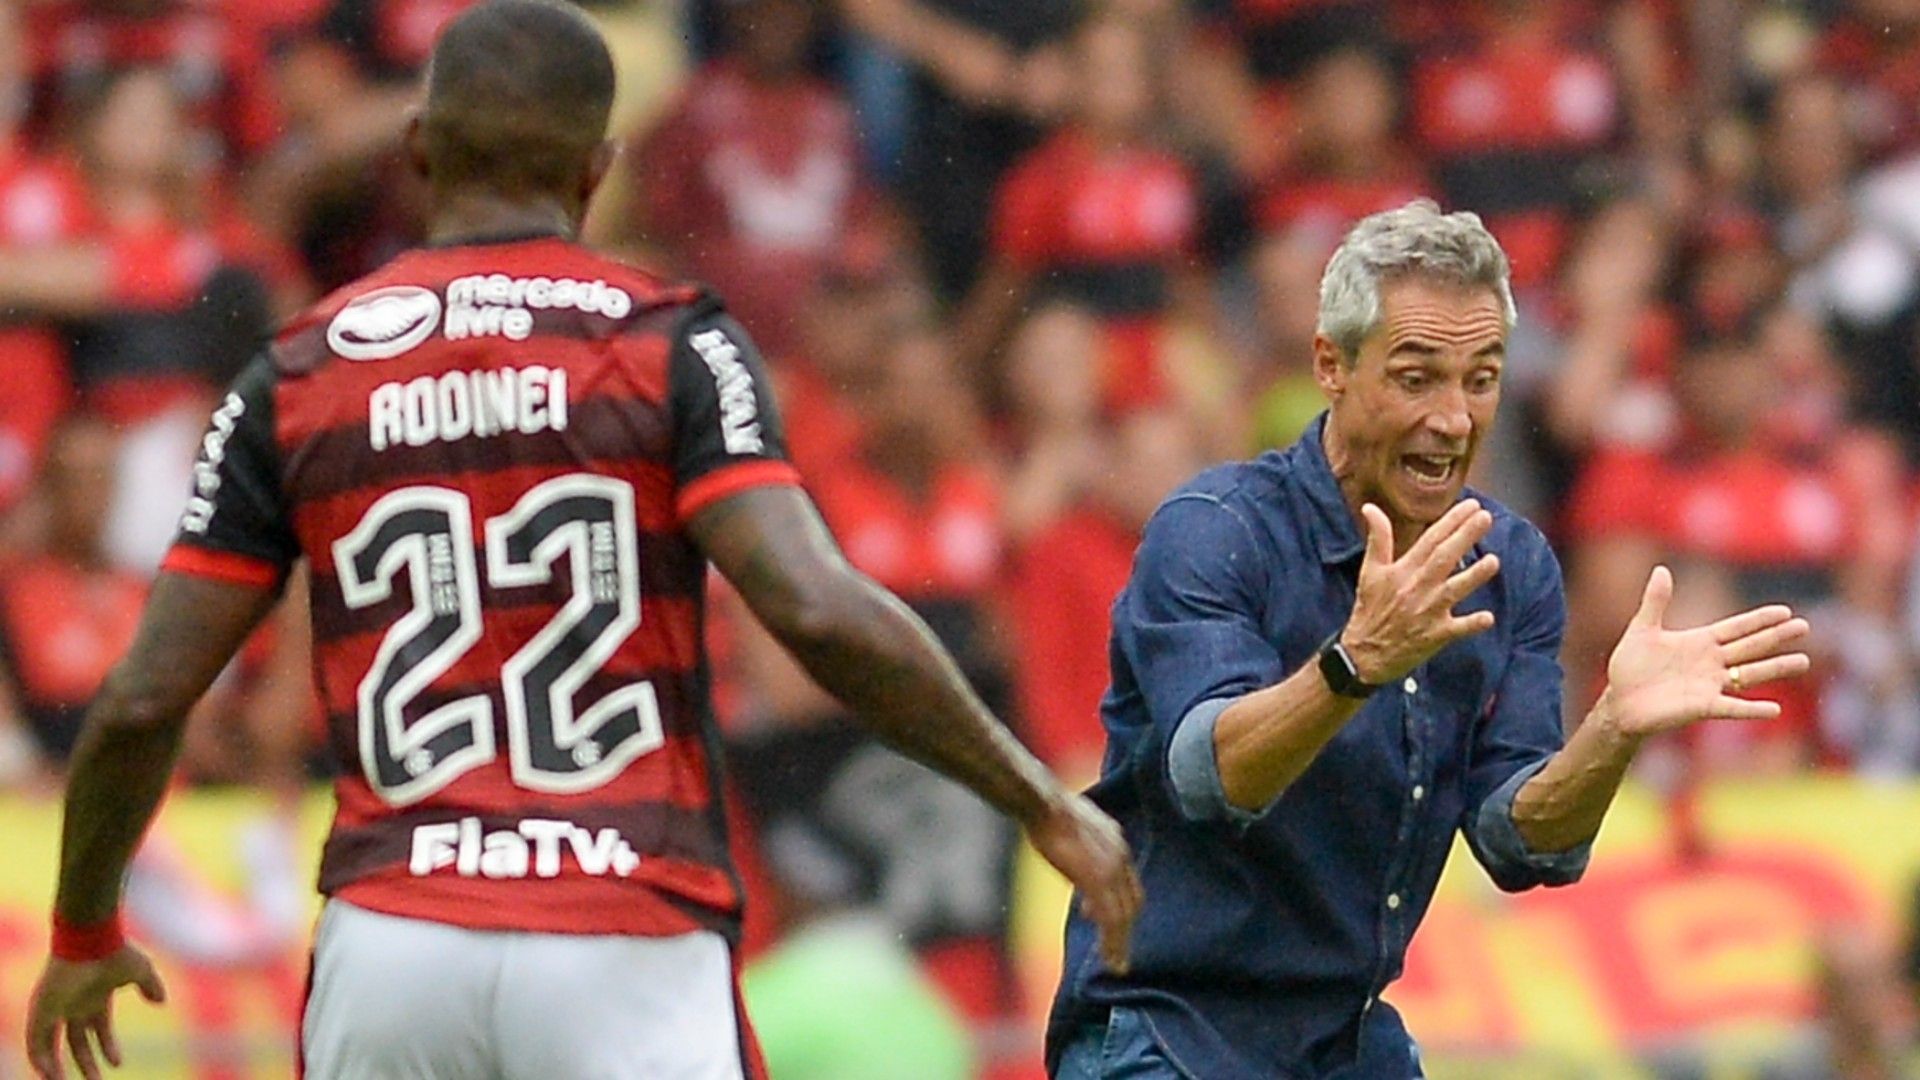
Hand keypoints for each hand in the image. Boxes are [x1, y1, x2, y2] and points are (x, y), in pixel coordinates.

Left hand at [25, 948, 165, 1079]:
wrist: (92, 939)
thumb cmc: (115, 952)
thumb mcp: (141, 971)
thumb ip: (151, 986)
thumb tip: (161, 1001)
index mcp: (95, 999)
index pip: (99, 1030)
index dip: (107, 1048)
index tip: (117, 1064)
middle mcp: (74, 1006)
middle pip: (76, 1043)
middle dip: (85, 1064)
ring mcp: (56, 1008)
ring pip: (51, 1045)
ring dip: (56, 1067)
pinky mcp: (41, 1009)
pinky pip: (35, 1041)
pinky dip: (40, 1058)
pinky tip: (50, 1073)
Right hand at [1026, 792, 1141, 974]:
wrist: (1045, 804)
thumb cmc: (1050, 811)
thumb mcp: (1076, 826)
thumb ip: (1083, 845)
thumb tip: (1073, 851)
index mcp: (1116, 842)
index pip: (1128, 883)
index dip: (1122, 905)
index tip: (1112, 923)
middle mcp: (1120, 857)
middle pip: (1131, 902)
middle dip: (1126, 929)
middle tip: (1119, 952)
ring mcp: (1111, 871)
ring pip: (1124, 916)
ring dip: (1121, 943)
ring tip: (1117, 965)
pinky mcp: (1097, 881)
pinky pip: (1111, 920)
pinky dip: (1113, 943)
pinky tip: (1110, 959)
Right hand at [1341, 500, 1501, 683]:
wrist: (1363, 654)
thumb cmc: (1369, 610)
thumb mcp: (1369, 572)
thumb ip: (1377, 538)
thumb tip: (1370, 508)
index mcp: (1402, 570)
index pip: (1430, 540)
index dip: (1451, 522)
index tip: (1470, 506)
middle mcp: (1417, 588)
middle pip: (1444, 558)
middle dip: (1465, 536)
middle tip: (1485, 518)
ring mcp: (1428, 612)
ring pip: (1455, 590)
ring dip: (1474, 576)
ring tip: (1493, 560)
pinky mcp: (1436, 635)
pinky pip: (1458, 629)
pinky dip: (1473, 624)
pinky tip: (1488, 617)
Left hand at [1600, 566, 1811, 736]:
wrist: (1619, 701)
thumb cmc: (1630, 667)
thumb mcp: (1642, 629)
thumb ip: (1655, 601)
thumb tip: (1661, 569)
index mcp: (1699, 642)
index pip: (1736, 628)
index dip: (1759, 620)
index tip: (1785, 611)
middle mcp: (1711, 663)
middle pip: (1750, 647)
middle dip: (1776, 637)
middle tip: (1805, 627)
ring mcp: (1709, 685)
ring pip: (1749, 674)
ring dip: (1775, 668)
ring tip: (1803, 661)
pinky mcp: (1702, 707)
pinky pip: (1731, 708)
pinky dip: (1752, 709)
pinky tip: (1774, 709)